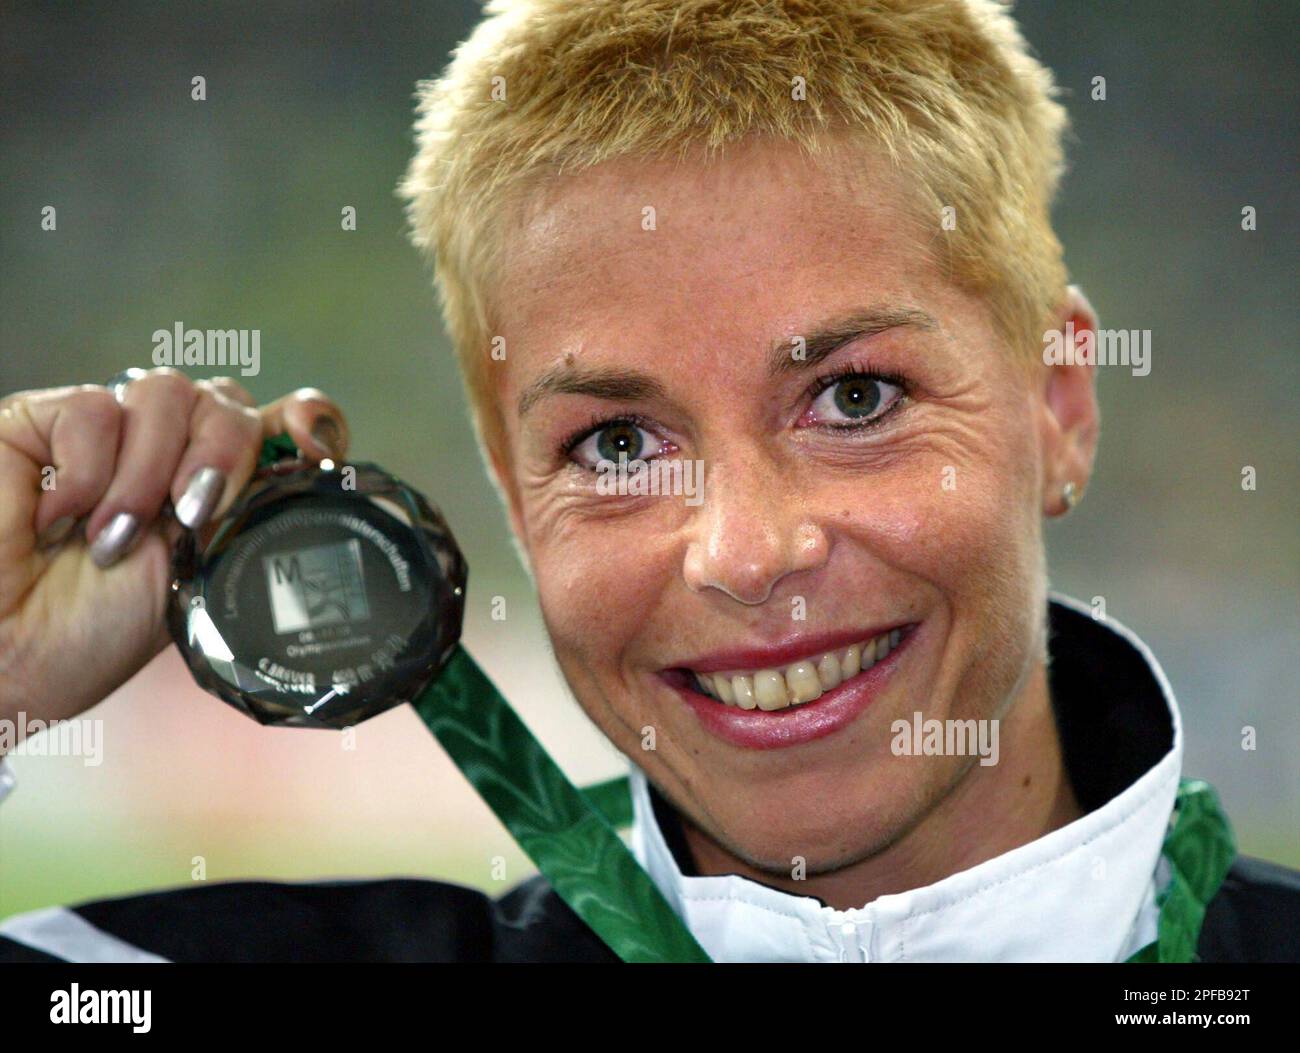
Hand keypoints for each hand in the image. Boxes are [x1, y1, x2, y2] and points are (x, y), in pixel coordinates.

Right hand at [0, 369, 348, 745]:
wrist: (4, 656)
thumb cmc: (89, 632)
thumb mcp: (196, 580)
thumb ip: (243, 518)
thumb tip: (302, 468)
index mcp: (213, 484)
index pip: (278, 423)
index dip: (308, 420)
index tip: (314, 449)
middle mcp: (165, 450)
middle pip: (227, 400)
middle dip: (224, 454)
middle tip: (191, 517)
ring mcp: (106, 431)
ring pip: (169, 391)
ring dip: (149, 473)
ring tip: (112, 538)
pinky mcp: (37, 421)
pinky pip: (94, 408)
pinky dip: (87, 471)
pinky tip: (59, 519)